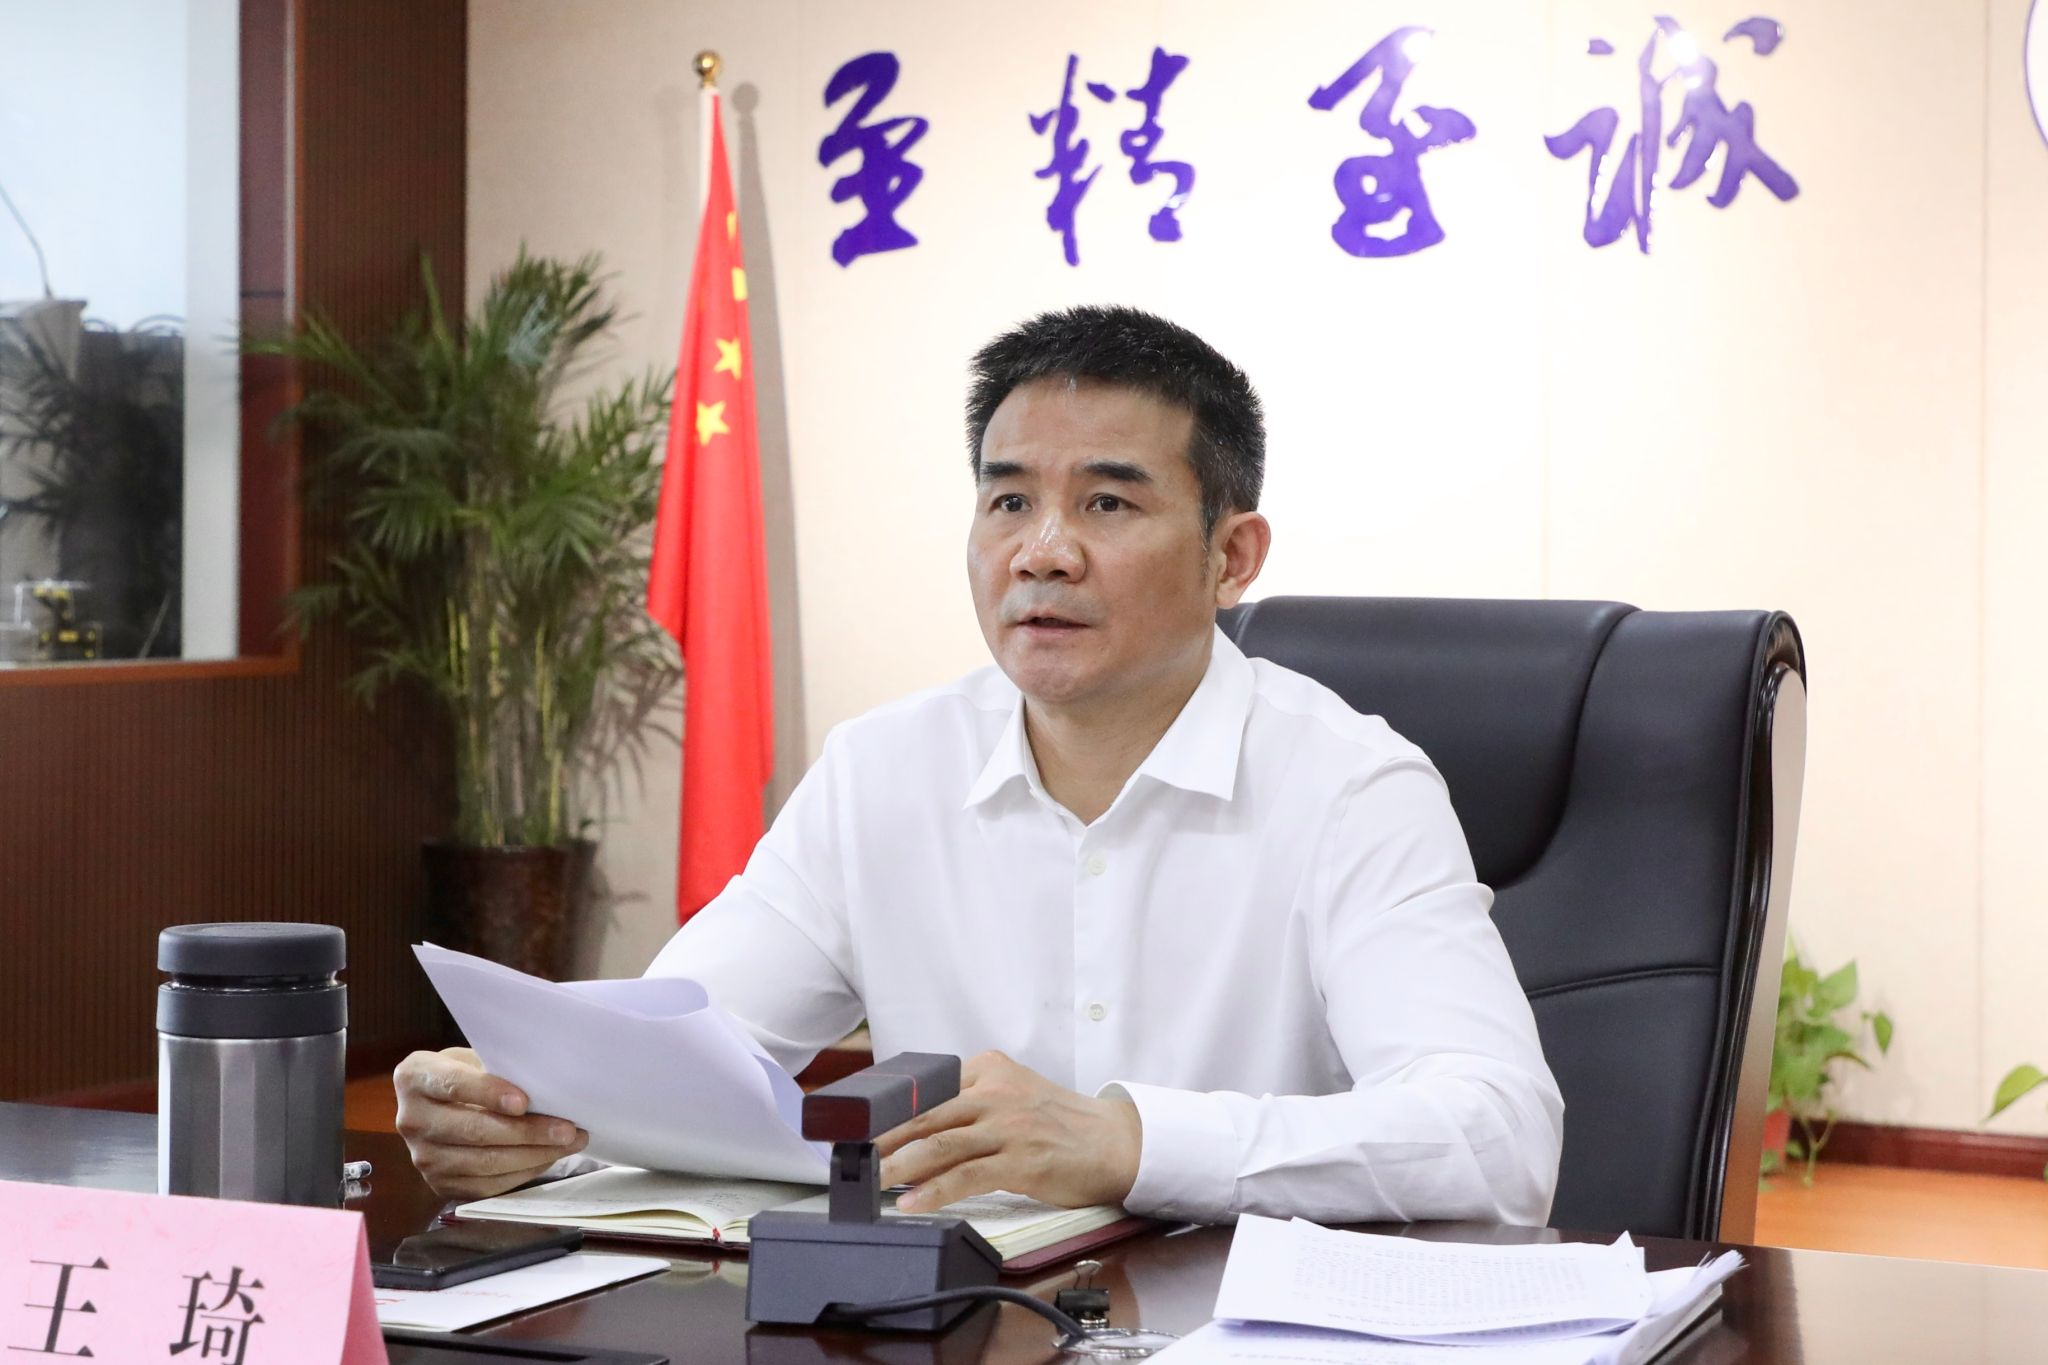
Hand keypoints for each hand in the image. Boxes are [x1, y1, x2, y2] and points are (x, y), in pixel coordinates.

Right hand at [393, 1047, 588, 1199]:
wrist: (438, 1105)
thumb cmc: (466, 1073)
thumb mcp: (473, 1057)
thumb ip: (498, 1067)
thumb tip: (545, 1083)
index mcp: (415, 1076)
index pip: (454, 1085)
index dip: (489, 1093)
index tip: (524, 1102)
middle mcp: (411, 1119)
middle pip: (474, 1130)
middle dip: (528, 1131)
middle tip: (567, 1129)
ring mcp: (423, 1157)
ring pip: (484, 1162)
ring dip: (533, 1155)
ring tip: (569, 1144)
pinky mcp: (439, 1184)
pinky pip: (486, 1185)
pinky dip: (522, 1173)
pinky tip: (547, 1158)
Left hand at [874, 1051, 1141, 1212]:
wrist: (1114, 1141)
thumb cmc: (1058, 1123)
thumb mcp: (1010, 1094)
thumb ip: (967, 1102)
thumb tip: (911, 1134)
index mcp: (988, 1068)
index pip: (926, 1088)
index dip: (888, 1110)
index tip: (858, 1127)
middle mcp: (995, 1092)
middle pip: (925, 1114)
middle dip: (882, 1137)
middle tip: (850, 1155)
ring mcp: (1008, 1126)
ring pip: (940, 1144)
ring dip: (899, 1165)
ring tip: (871, 1180)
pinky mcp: (1020, 1160)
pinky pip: (967, 1175)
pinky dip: (935, 1191)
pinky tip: (913, 1202)